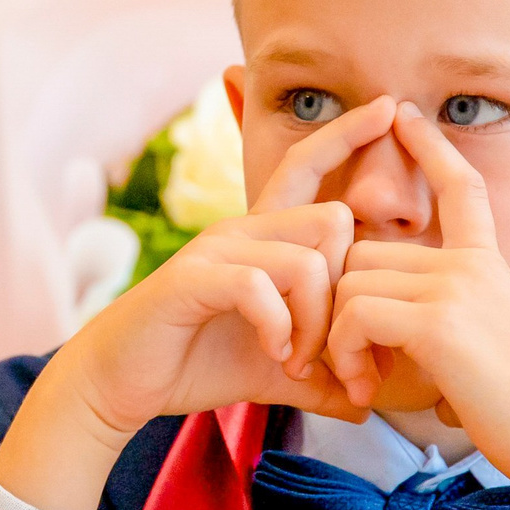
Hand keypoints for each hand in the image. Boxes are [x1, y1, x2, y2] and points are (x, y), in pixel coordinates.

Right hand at [0, 96, 396, 509]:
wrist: (121, 383)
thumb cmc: (196, 364)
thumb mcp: (274, 370)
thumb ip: (321, 377)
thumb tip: (366, 402)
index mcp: (263, 238)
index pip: (308, 167)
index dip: (346, 135)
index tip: (388, 107)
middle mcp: (242, 230)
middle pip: (333, 221)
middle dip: (347, 293)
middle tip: (334, 352)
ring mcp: (216, 250)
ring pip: (306, 261)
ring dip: (315, 322)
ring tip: (296, 361)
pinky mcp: (192, 278)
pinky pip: (259, 286)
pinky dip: (278, 328)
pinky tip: (273, 356)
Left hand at [325, 104, 509, 509]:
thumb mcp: (488, 348)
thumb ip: (448, 320)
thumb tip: (401, 331)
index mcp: (488, 264)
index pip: (461, 187)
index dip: (431, 148)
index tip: (406, 114)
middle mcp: (471, 263)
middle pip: (366, 250)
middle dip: (342, 305)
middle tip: (352, 363)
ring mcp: (455, 286)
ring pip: (351, 280)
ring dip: (338, 337)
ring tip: (359, 382)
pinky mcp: (437, 321)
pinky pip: (354, 314)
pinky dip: (344, 353)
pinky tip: (364, 389)